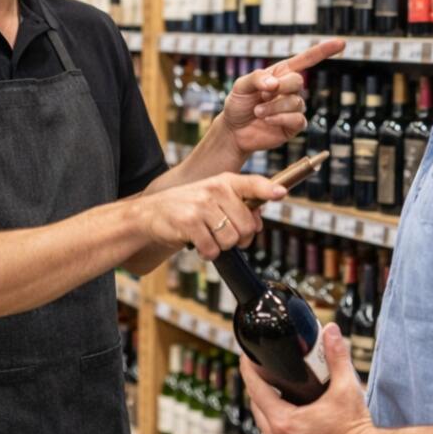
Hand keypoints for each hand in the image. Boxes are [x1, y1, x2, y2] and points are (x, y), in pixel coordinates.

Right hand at [135, 173, 285, 259]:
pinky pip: (212, 249)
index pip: (252, 183)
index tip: (282, 193)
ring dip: (221, 246)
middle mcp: (215, 189)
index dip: (268, 189)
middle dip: (239, 237)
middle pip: (246, 225)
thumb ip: (238, 206)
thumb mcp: (213, 198)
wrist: (150, 213)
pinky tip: (199, 244)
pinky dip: (207, 253)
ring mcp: (201, 205)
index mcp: (224, 181)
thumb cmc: (187, 207)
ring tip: (208, 236)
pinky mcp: (189, 222)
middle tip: (224, 234)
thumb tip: (258, 223)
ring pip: (231, 239)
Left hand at [220, 38, 345, 154]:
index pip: (306, 60)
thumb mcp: (240, 86)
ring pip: (296, 103)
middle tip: (263, 94)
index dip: (323, 51)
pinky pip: (298, 120)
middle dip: (281, 87)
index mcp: (281, 74)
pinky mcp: (293, 126)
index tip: (341, 43)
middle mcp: (290, 90)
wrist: (234, 131)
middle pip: (298, 81)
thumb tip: (275, 84)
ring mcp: (293, 108)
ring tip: (258, 112)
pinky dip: (281, 118)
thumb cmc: (238, 104)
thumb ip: (256, 78)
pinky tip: (268, 120)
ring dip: (274, 107)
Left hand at [240, 323, 375, 433]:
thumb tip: (331, 331)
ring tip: (284, 401)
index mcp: (284, 423)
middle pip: (258, 409)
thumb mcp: (346, 387)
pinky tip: (295, 429)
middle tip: (270, 377)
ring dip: (272, 416)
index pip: (255, 390)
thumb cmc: (356, 429)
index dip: (249, 370)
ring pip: (267, 431)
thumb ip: (336, 356)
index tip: (247, 358)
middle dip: (262, 391)